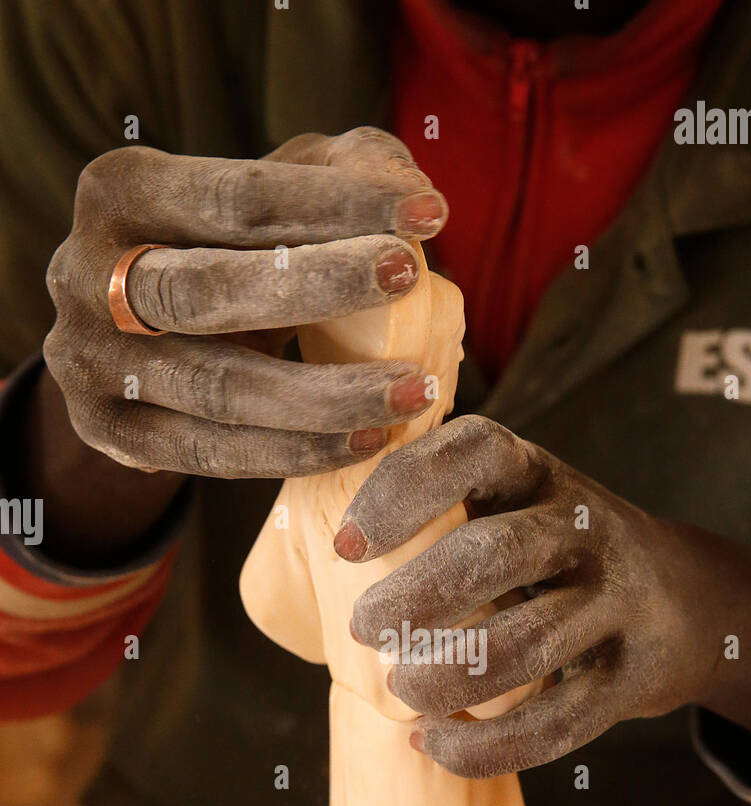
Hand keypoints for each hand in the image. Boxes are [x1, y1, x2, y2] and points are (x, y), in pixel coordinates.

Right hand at [41, 128, 446, 481]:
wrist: (138, 342)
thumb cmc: (227, 251)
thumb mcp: (272, 196)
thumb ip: (341, 172)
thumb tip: (411, 193)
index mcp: (120, 190)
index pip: (239, 198)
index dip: (337, 205)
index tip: (431, 215)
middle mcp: (84, 272)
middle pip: (210, 289)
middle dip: (319, 285)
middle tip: (410, 279)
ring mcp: (88, 359)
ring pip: (217, 388)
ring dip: (325, 396)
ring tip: (414, 390)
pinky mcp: (105, 431)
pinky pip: (213, 453)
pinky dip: (296, 451)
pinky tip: (369, 441)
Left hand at [337, 416, 750, 777]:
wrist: (691, 604)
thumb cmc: (562, 554)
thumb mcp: (519, 504)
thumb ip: (444, 511)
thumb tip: (316, 558)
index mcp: (539, 473)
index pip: (473, 454)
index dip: (402, 492)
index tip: (346, 547)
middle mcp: (585, 527)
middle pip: (498, 555)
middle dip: (417, 596)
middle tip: (364, 629)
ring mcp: (614, 605)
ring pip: (527, 645)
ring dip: (449, 675)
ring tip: (402, 690)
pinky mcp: (628, 680)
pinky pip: (555, 723)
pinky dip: (485, 746)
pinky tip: (433, 746)